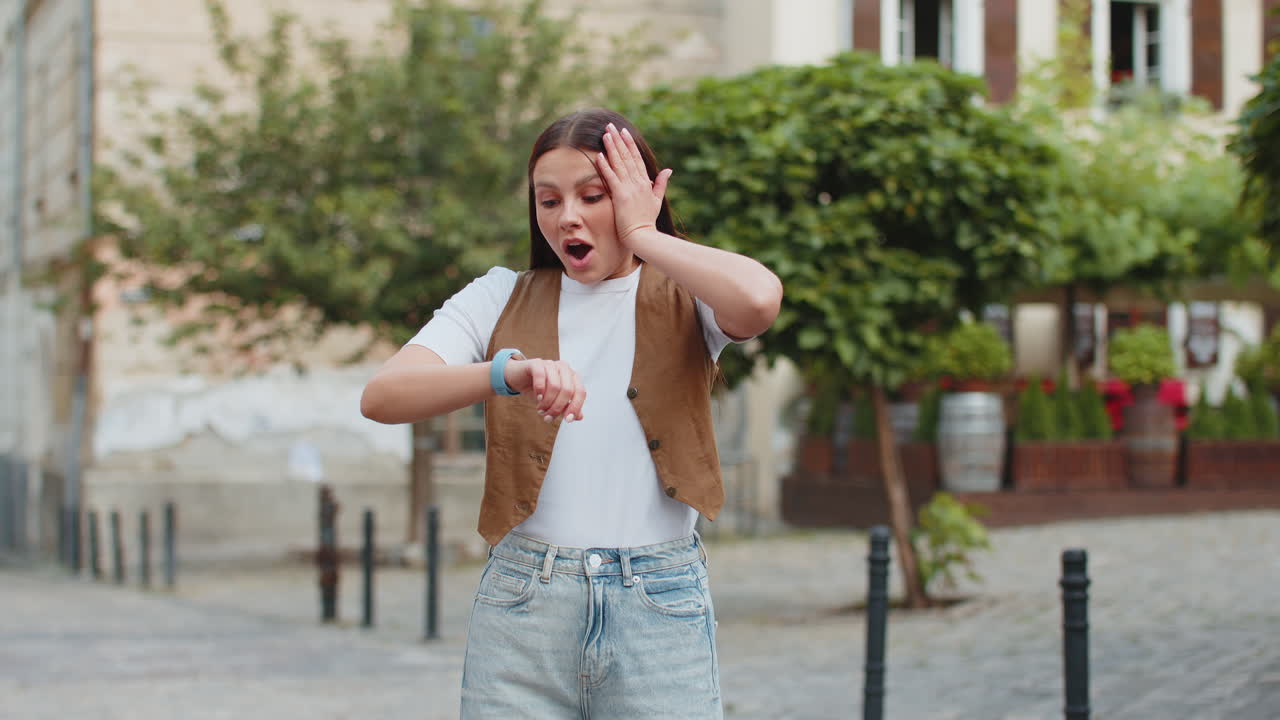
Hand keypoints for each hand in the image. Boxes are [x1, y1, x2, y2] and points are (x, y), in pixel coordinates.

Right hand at [503, 358, 585, 422]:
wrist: (518, 379)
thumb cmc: (539, 390)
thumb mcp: (554, 402)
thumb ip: (567, 408)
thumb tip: (579, 417)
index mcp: (572, 377)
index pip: (581, 392)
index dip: (575, 407)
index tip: (567, 420)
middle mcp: (564, 368)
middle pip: (568, 390)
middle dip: (557, 408)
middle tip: (547, 417)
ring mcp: (550, 364)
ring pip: (555, 386)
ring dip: (547, 402)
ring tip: (540, 410)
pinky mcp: (536, 363)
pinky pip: (541, 376)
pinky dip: (539, 390)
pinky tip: (537, 397)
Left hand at [595, 123, 672, 247]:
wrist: (644, 236)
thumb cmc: (648, 221)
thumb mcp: (657, 200)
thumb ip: (661, 184)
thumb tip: (668, 170)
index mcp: (645, 182)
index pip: (636, 159)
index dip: (630, 144)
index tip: (624, 133)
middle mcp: (638, 182)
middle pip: (627, 157)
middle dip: (618, 140)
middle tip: (611, 126)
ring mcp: (629, 188)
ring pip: (619, 163)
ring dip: (612, 148)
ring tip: (605, 134)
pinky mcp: (620, 196)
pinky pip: (611, 178)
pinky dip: (605, 166)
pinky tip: (599, 155)